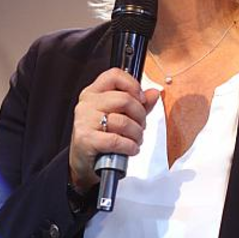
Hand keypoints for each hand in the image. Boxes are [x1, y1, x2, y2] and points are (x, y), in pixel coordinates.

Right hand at [68, 68, 159, 190]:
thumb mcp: (119, 115)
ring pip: (123, 121)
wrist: (84, 161)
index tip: (141, 99)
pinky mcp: (86, 139)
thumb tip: (154, 93)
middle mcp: (87, 103)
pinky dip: (129, 146)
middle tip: (141, 125)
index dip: (133, 85)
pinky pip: (116, 140)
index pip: (114, 76)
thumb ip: (138, 103)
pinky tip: (131, 149)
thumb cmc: (101, 136)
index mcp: (94, 92)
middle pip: (124, 99)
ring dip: (136, 134)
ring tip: (136, 140)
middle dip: (140, 115)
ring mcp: (85, 120)